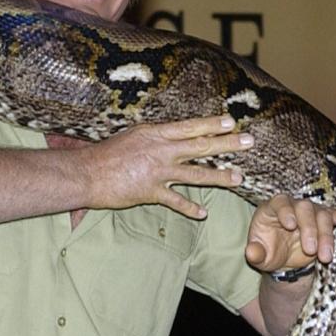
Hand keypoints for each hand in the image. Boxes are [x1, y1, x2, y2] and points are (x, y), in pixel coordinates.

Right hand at [71, 115, 251, 218]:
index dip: (213, 124)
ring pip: (196, 174)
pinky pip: (176, 201)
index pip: (191, 127)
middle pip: (202, 146)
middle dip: (228, 144)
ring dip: (220, 177)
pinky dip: (190, 208)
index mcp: (156, 134)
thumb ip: (154, 137)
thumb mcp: (132, 136)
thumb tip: (171, 136)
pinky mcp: (150, 192)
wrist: (86, 173)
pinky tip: (203, 213)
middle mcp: (161, 151)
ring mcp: (158, 172)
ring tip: (238, 179)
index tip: (232, 123)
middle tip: (249, 142)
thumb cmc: (105, 154)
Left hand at [244, 195, 335, 273]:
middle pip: (305, 208)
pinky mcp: (328, 220)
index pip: (280, 203)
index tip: (290, 225)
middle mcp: (294, 206)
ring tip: (325, 258)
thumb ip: (255, 253)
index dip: (286, 211)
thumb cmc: (270, 252)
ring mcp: (313, 212)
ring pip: (324, 215)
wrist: (286, 258)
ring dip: (326, 236)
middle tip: (310, 250)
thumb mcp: (259, 256)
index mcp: (273, 209)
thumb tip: (251, 253)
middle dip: (309, 229)